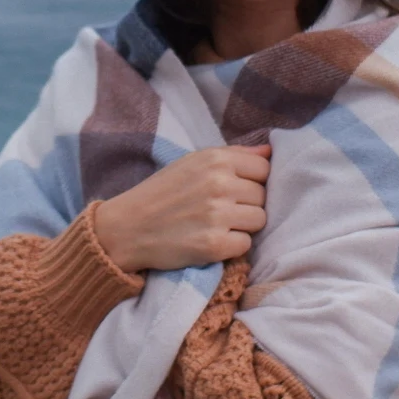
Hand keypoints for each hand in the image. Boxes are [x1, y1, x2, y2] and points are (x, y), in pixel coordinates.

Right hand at [92, 144, 270, 273]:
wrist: (126, 228)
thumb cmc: (161, 193)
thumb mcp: (192, 163)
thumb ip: (234, 155)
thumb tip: (271, 151)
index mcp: (215, 159)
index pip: (264, 168)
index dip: (252, 181)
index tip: (234, 190)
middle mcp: (219, 184)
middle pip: (263, 196)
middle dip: (246, 205)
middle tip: (220, 211)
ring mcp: (217, 215)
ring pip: (259, 221)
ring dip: (242, 226)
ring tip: (216, 225)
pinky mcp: (214, 245)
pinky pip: (245, 245)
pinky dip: (231, 247)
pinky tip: (210, 240)